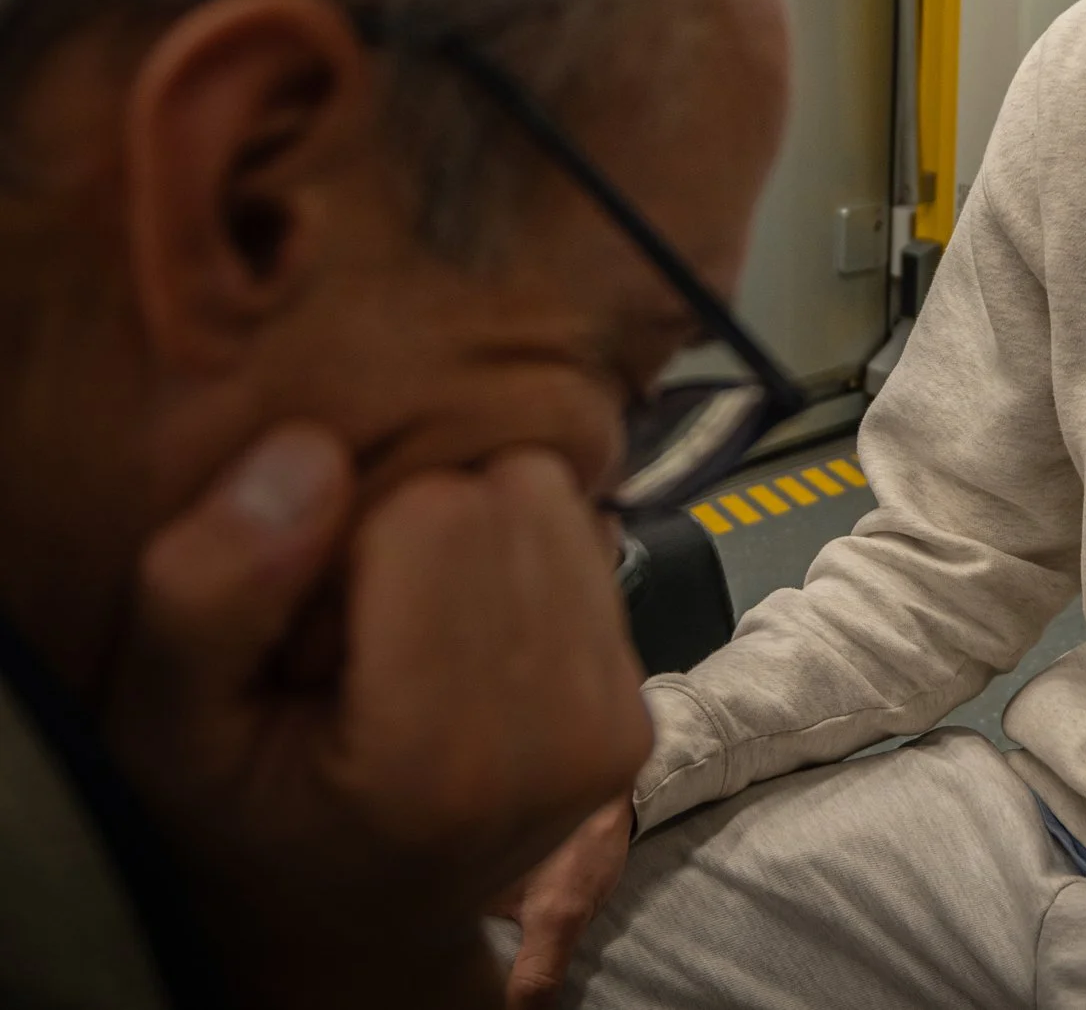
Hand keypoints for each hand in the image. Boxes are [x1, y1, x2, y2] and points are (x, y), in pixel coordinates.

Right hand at [104, 424, 651, 1009]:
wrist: (352, 919)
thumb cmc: (245, 813)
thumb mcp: (161, 724)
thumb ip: (204, 593)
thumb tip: (311, 452)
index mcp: (432, 755)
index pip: (437, 509)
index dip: (357, 526)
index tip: (316, 612)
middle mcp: (554, 742)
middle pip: (513, 493)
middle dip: (427, 519)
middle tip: (361, 616)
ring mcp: (612, 727)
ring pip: (559, 505)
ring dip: (480, 534)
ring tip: (409, 623)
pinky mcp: (638, 710)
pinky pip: (589, 548)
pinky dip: (523, 566)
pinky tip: (464, 638)